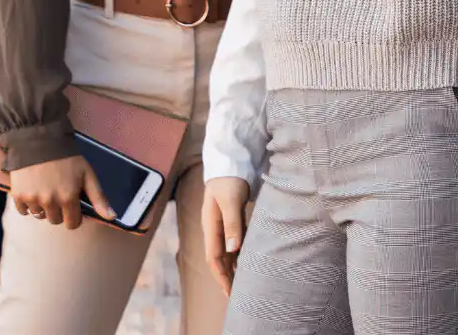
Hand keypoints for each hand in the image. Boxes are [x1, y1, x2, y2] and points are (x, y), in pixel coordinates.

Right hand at [8, 154, 111, 230]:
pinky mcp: (18, 195)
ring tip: (45, 189)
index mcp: (68, 198)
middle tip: (58, 194)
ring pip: (39, 215)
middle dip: (59, 211)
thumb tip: (112, 217)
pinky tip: (33, 190)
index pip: (72, 224)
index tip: (72, 206)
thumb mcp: (87, 174)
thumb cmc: (67, 157)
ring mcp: (33, 199)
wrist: (39, 141)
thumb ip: (99, 198)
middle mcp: (50, 202)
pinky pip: (23, 211)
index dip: (74, 216)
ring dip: (43, 207)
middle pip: (55, 221)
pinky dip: (28, 204)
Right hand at [202, 176, 251, 293]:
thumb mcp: (231, 201)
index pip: (214, 258)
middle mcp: (214, 228)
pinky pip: (234, 242)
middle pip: (219, 259)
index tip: (229, 292)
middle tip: (236, 295)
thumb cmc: (229, 179)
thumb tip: (233, 251)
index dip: (221, 276)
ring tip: (242, 283)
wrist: (229, 161)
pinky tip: (246, 262)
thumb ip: (232, 224)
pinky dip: (239, 255)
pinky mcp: (231, 219)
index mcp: (211, 226)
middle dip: (226, 278)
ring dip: (233, 268)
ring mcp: (222, 224)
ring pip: (226, 252)